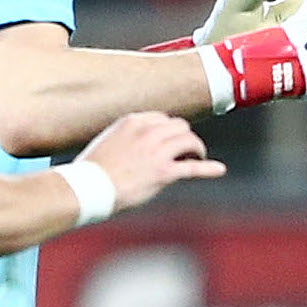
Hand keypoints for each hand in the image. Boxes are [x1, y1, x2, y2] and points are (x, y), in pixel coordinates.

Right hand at [74, 110, 221, 208]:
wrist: (86, 188)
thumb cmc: (92, 171)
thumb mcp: (109, 142)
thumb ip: (128, 138)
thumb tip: (140, 148)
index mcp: (132, 121)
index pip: (162, 118)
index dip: (169, 131)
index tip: (169, 142)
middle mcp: (147, 132)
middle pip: (179, 126)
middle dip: (184, 138)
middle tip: (185, 151)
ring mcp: (156, 151)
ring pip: (189, 140)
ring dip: (196, 149)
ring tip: (197, 158)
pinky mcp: (163, 172)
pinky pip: (193, 167)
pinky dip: (209, 168)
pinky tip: (219, 170)